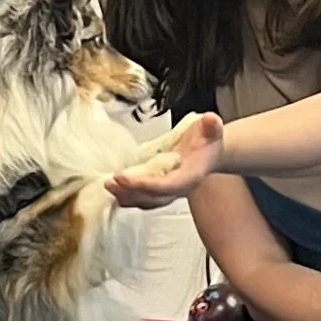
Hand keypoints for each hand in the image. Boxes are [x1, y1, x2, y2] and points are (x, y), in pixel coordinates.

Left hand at [107, 112, 223, 207]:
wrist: (210, 152)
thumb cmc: (208, 140)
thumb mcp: (212, 128)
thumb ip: (211, 125)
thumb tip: (210, 120)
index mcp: (191, 176)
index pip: (166, 186)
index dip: (145, 184)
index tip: (124, 177)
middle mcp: (179, 189)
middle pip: (153, 197)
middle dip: (131, 191)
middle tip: (111, 181)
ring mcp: (168, 192)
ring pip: (145, 200)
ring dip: (126, 195)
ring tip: (108, 184)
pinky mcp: (159, 189)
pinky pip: (142, 197)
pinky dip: (127, 195)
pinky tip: (113, 188)